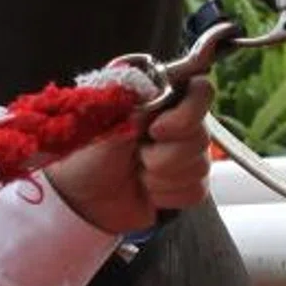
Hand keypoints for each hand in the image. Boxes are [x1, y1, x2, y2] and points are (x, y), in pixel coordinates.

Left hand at [43, 76, 213, 236]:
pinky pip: (196, 190)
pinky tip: (147, 190)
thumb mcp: (107, 120)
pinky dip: (167, 194)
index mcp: (156, 97)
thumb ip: (142, 102)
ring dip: (161, 175)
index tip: (161, 123)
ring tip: (137, 171)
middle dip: (165, 153)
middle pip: (201, 134)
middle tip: (137, 154)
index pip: (198, 88)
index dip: (191, 103)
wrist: (83, 200)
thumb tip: (165, 85)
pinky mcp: (187, 183)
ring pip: (201, 165)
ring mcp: (184, 153)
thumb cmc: (87, 153)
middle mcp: (177, 122)